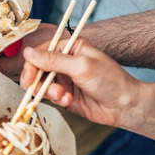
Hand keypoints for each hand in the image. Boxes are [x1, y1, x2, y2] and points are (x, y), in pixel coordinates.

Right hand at [19, 38, 143, 127]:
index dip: (31, 65)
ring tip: (62, 96)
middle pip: (37, 70)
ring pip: (42, 85)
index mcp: (70, 48)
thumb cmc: (110, 80)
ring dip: (49, 92)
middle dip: (38, 81)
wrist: (126, 106)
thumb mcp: (81, 66)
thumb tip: (27, 52)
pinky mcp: (66, 96)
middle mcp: (65, 62)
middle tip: (39, 92)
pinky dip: (57, 100)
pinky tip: (69, 101)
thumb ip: (53, 60)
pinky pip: (52, 97)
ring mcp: (65, 79)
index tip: (28, 78)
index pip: (41, 52)